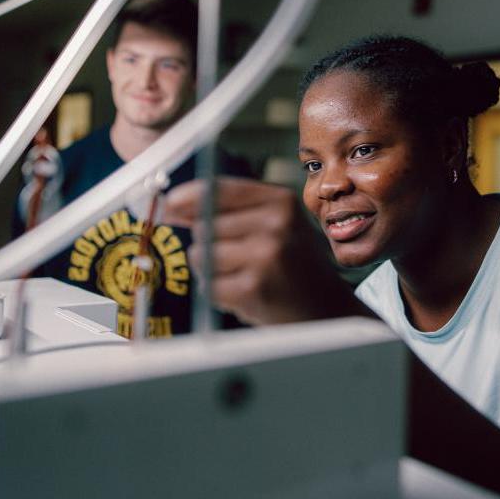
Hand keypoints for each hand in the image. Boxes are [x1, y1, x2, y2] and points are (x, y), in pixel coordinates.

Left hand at [164, 177, 362, 324]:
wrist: (328, 310)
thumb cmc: (295, 265)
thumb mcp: (278, 224)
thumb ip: (231, 210)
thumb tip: (174, 205)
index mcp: (281, 201)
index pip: (219, 188)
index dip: (188, 197)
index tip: (171, 204)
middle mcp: (276, 223)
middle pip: (204, 226)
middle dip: (209, 244)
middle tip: (240, 260)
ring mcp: (265, 256)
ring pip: (201, 255)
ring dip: (211, 270)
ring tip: (243, 277)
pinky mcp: (253, 288)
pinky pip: (208, 285)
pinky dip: (218, 293)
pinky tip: (244, 294)